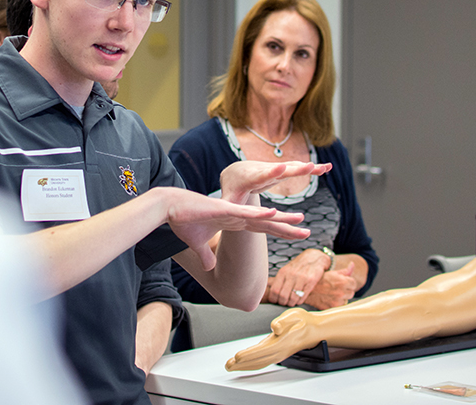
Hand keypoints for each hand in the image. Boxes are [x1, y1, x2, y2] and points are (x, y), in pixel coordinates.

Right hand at [163, 187, 307, 271]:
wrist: (169, 208)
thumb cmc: (183, 222)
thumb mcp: (197, 245)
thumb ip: (205, 255)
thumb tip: (209, 267)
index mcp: (234, 222)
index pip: (262, 228)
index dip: (279, 231)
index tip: (295, 234)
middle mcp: (237, 215)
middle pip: (267, 223)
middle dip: (287, 227)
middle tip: (307, 231)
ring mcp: (232, 211)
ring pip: (261, 216)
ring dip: (280, 218)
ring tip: (299, 219)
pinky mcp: (223, 209)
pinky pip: (244, 212)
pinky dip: (258, 213)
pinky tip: (272, 213)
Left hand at [220, 160, 331, 205]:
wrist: (235, 172)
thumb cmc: (231, 190)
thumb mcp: (228, 199)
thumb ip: (228, 206)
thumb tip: (224, 214)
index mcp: (250, 179)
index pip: (261, 175)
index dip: (271, 172)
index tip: (281, 168)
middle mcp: (264, 170)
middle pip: (281, 170)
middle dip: (295, 169)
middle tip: (310, 165)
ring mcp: (275, 169)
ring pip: (293, 167)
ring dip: (309, 167)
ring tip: (326, 167)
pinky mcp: (282, 170)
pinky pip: (298, 169)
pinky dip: (312, 168)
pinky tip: (327, 168)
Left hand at [226, 308, 317, 371]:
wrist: (313, 330)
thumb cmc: (302, 321)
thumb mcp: (294, 315)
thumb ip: (284, 320)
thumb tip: (276, 327)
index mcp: (281, 342)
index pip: (262, 350)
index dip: (249, 355)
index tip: (237, 357)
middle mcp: (279, 351)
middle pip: (258, 360)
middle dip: (242, 364)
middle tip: (228, 365)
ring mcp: (278, 354)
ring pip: (259, 363)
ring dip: (244, 366)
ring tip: (231, 366)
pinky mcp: (276, 354)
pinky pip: (262, 362)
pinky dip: (251, 365)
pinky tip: (243, 364)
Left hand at [266, 249, 332, 306]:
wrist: (314, 257)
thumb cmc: (298, 265)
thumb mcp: (286, 269)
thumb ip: (276, 279)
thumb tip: (265, 285)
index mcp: (283, 272)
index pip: (274, 290)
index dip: (273, 298)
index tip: (275, 301)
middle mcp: (292, 275)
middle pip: (283, 295)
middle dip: (282, 302)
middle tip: (284, 303)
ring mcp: (302, 278)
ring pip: (293, 298)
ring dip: (291, 303)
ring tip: (291, 302)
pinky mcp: (311, 281)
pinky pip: (303, 296)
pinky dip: (299, 301)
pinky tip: (298, 299)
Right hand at [305, 264, 356, 309]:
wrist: (306, 288)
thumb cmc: (319, 279)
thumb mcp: (332, 272)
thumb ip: (345, 270)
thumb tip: (352, 264)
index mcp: (343, 282)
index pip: (354, 283)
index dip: (348, 282)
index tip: (341, 282)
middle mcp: (341, 292)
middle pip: (351, 293)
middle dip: (346, 290)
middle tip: (336, 287)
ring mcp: (337, 301)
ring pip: (346, 300)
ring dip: (342, 298)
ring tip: (332, 293)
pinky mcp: (332, 308)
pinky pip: (340, 306)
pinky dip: (336, 304)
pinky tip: (329, 298)